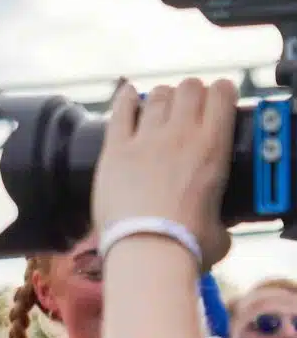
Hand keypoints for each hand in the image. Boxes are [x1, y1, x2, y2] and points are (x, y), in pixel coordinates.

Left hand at [92, 78, 236, 267]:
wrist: (148, 249)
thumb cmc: (187, 244)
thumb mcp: (220, 227)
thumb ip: (220, 219)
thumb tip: (216, 231)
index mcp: (214, 145)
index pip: (222, 94)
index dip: (220, 92)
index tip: (216, 100)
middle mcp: (181, 134)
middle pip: (188, 88)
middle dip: (190, 92)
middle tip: (187, 104)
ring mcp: (146, 140)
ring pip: (157, 97)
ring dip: (161, 97)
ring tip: (160, 104)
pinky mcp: (115, 151)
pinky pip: (120, 112)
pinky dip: (125, 99)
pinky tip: (127, 93)